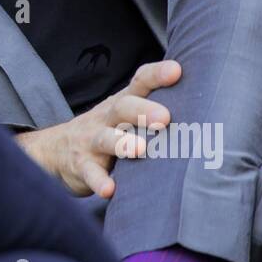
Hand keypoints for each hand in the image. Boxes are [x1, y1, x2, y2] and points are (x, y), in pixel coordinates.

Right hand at [15, 60, 181, 196]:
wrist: (55, 149)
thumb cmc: (106, 130)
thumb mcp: (124, 114)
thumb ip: (154, 107)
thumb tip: (207, 103)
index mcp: (122, 103)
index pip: (139, 82)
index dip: (156, 75)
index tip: (176, 71)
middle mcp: (107, 118)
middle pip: (122, 108)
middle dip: (142, 110)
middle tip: (164, 117)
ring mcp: (91, 142)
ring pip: (106, 139)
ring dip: (122, 144)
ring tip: (139, 150)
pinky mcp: (82, 166)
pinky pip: (90, 173)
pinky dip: (99, 181)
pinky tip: (109, 190)